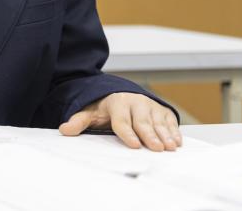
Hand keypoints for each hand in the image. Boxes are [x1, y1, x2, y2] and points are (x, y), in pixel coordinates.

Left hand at [59, 92, 181, 150]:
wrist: (121, 94)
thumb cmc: (106, 108)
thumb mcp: (91, 112)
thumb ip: (79, 121)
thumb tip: (64, 129)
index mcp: (117, 104)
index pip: (121, 120)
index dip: (127, 133)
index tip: (133, 144)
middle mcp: (135, 103)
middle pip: (142, 122)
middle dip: (149, 135)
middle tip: (155, 148)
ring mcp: (150, 106)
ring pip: (158, 122)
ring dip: (164, 135)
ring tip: (169, 147)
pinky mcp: (162, 110)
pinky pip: (169, 120)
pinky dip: (174, 131)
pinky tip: (176, 142)